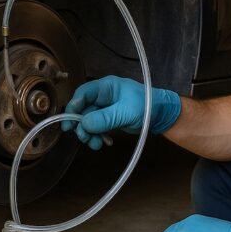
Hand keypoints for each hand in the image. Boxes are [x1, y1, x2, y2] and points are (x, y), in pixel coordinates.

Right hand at [62, 75, 180, 149]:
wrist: (162, 116)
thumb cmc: (147, 106)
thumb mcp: (125, 112)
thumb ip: (104, 118)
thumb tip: (83, 124)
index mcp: (106, 87)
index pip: (83, 94)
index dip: (73, 107)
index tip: (69, 122)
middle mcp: (103, 96)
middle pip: (83, 109)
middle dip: (82, 125)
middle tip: (84, 138)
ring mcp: (106, 108)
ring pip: (89, 121)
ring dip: (89, 133)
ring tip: (95, 144)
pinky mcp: (109, 119)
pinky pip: (97, 127)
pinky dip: (98, 136)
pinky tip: (105, 142)